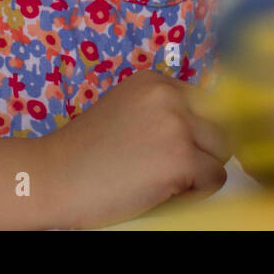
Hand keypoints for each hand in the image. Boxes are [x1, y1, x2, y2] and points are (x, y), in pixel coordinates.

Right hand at [41, 69, 235, 228]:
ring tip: (164, 180)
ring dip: (201, 171)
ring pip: (222, 152)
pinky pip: (214, 178)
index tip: (171, 151)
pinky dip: (195, 192)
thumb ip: (160, 111)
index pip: (206, 104)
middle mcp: (169, 95)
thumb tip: (202, 129)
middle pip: (219, 126)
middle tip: (167, 169)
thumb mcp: (125, 111)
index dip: (195, 132)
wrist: (52, 177)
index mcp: (155, 81)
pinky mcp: (180, 158)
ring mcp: (177, 125)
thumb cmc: (82, 153)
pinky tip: (163, 192)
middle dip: (202, 151)